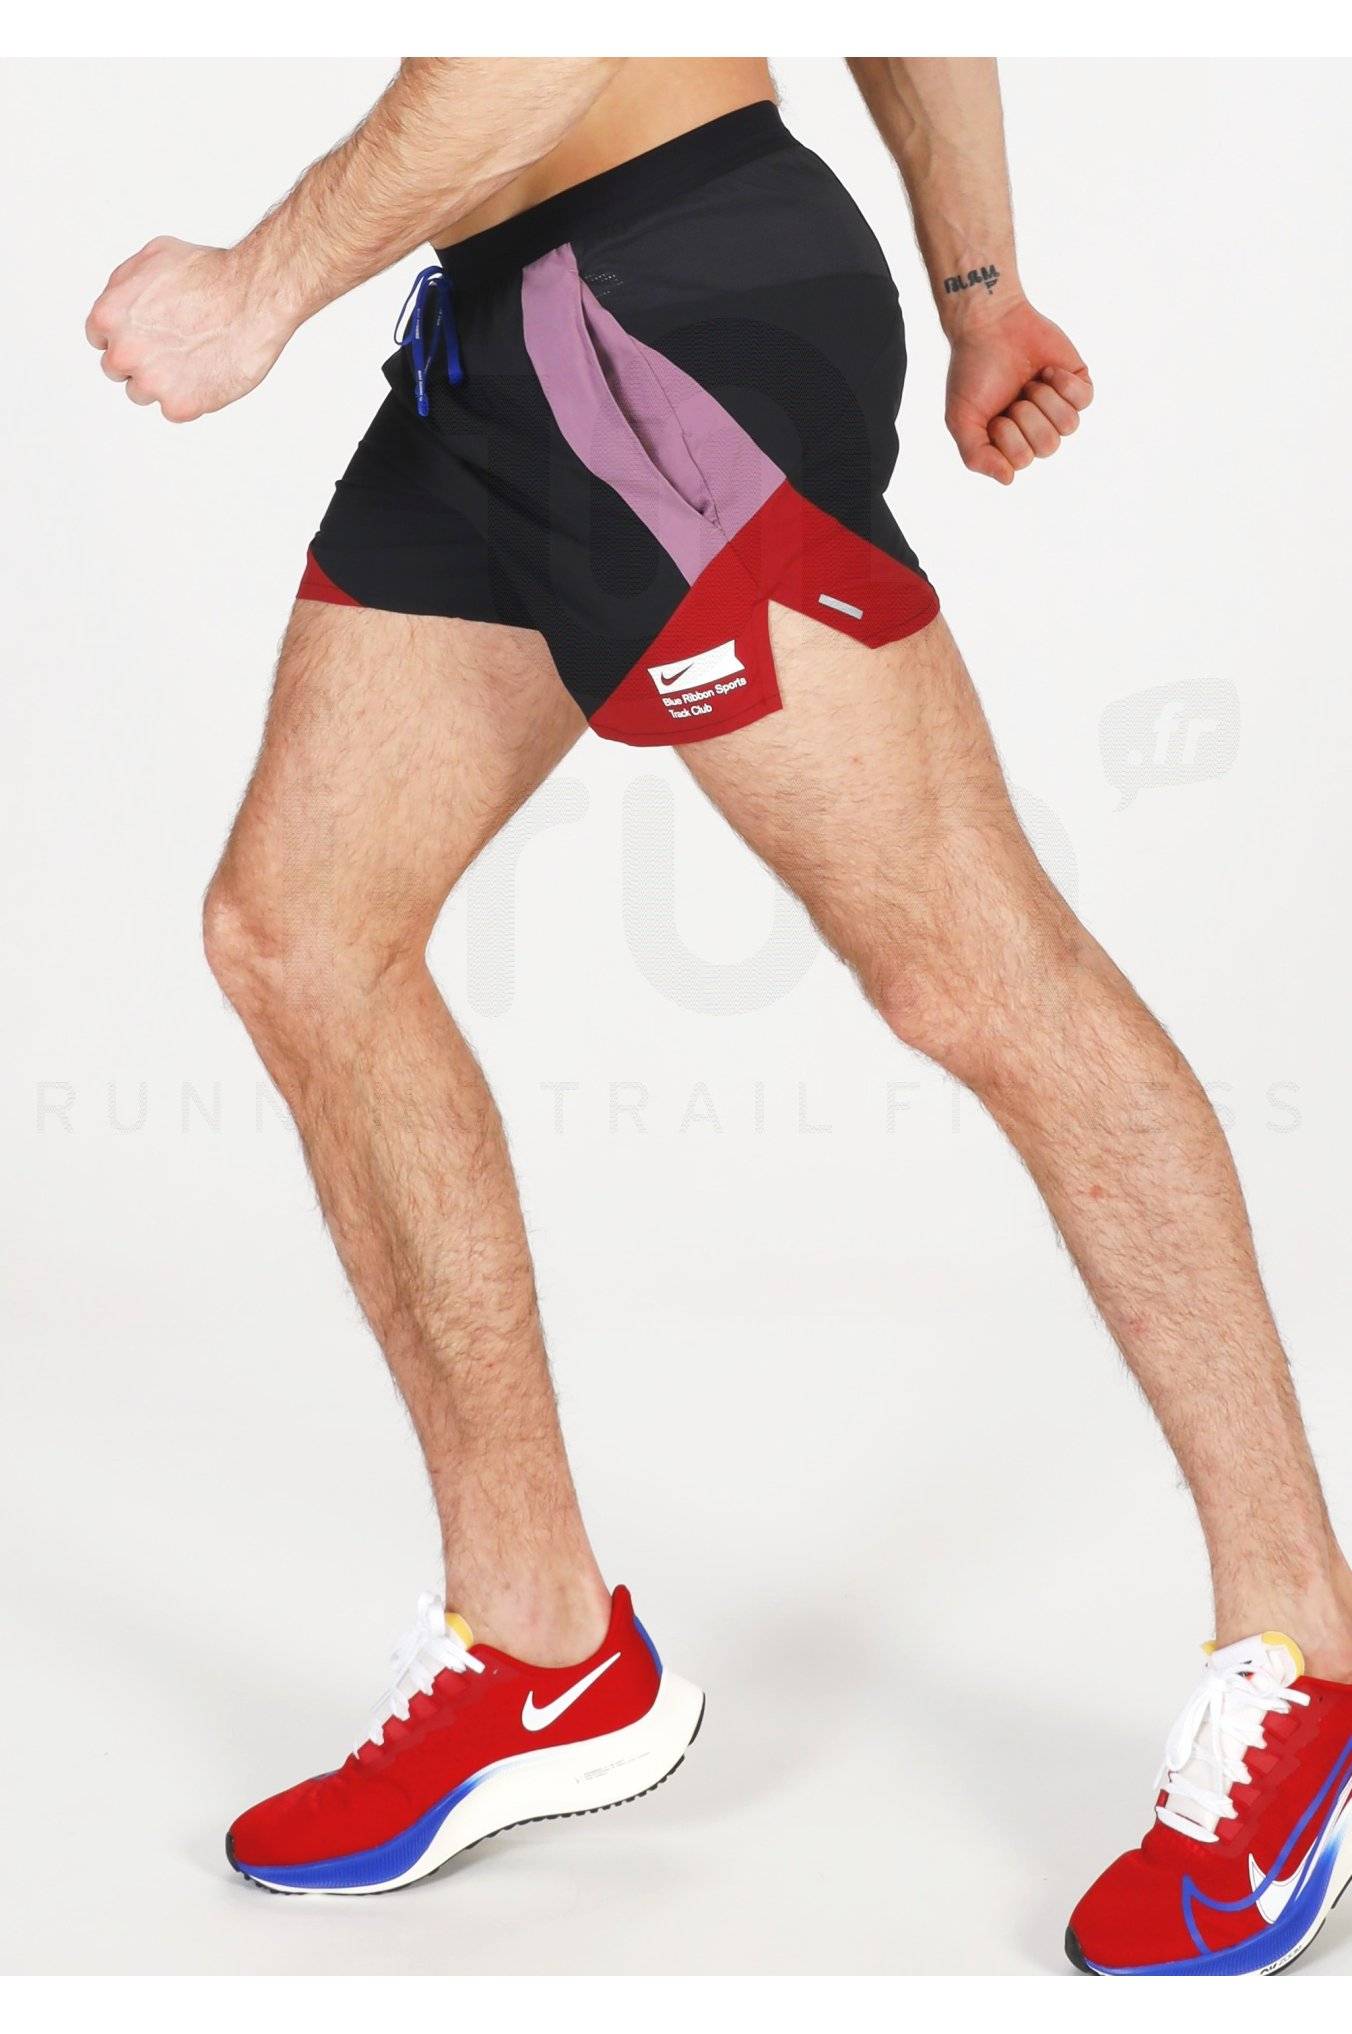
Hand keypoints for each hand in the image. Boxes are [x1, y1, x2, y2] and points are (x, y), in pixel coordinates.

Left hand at [85, 238, 293, 422]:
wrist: (253, 298)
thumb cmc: (212, 274)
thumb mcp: (154, 255)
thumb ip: (124, 283)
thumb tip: (118, 301)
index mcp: (109, 316)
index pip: (99, 338)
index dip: (123, 335)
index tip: (142, 336)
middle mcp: (124, 352)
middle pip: (116, 369)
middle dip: (139, 359)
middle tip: (170, 347)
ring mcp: (151, 383)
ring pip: (141, 393)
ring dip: (161, 381)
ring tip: (190, 359)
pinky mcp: (181, 405)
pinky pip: (173, 410)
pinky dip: (188, 396)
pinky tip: (205, 372)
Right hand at [945, 297, 1092, 483]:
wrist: (990, 324)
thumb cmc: (972, 371)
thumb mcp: (961, 419)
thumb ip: (976, 456)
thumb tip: (1008, 478)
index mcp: (1009, 443)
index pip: (1021, 461)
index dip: (1007, 436)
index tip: (994, 413)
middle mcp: (1035, 429)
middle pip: (1047, 446)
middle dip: (1027, 416)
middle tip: (1014, 396)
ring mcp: (1058, 408)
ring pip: (1068, 426)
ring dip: (1045, 399)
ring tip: (1030, 382)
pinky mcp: (1076, 385)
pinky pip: (1084, 400)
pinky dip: (1063, 384)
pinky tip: (1047, 371)